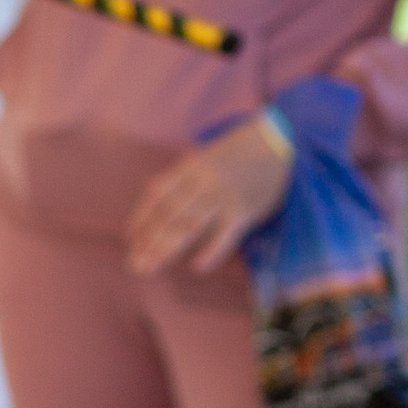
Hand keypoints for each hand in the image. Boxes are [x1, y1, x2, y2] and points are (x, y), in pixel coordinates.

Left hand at [124, 117, 293, 276]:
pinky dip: (211, 252)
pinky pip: (225, 235)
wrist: (277, 140)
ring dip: (167, 249)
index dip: (141, 220)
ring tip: (150, 267)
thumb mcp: (201, 157)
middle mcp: (202, 183)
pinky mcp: (245, 210)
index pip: (156, 196)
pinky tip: (197, 267)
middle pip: (169, 216)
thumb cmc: (233, 153)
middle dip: (149, 242)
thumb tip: (153, 210)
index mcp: (188, 167)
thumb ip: (179, 180)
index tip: (131, 241)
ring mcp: (223, 197)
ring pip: (190, 227)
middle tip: (135, 264)